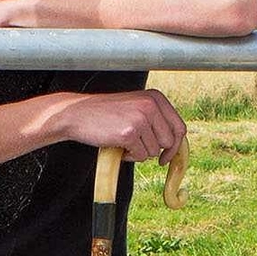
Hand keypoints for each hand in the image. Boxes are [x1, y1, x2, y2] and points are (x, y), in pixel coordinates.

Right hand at [57, 89, 186, 162]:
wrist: (77, 114)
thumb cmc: (106, 114)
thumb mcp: (135, 107)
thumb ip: (155, 120)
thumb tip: (175, 145)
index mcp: (155, 97)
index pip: (179, 127)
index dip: (176, 146)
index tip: (166, 157)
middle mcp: (151, 105)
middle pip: (169, 142)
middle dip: (154, 150)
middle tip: (136, 148)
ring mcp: (140, 119)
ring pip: (153, 151)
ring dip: (138, 152)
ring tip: (121, 141)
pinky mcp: (129, 133)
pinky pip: (140, 156)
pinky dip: (128, 157)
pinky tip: (116, 145)